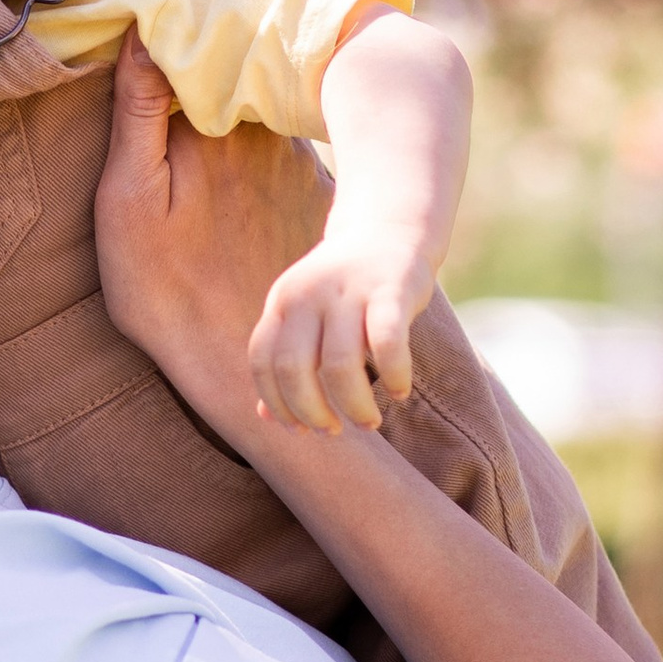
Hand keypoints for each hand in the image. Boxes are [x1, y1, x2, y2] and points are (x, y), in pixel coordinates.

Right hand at [95, 33, 333, 437]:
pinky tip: (242, 139)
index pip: (197, 49)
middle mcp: (264, 135)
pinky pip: (286, 132)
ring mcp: (295, 161)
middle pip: (238, 68)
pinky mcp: (312, 187)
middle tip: (184, 26)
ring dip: (242, 82)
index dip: (177, 24)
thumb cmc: (165, 291)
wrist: (239, 365)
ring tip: (209, 71)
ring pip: (264, 99)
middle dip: (215, 45)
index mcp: (213, 130)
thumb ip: (137, 117)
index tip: (153, 1)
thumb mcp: (129, 205)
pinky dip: (265, 121)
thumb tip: (141, 35)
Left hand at [249, 228, 436, 433]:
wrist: (388, 229)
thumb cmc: (343, 289)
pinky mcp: (391, 290)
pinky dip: (394, 376)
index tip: (299, 431)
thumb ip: (284, 362)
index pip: (263, 363)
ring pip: (341, 366)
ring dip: (355, 406)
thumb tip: (265, 419)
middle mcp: (307, 294)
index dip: (277, 405)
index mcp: (281, 302)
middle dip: (313, 413)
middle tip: (334, 432)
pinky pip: (388, 344)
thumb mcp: (304, 318)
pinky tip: (399, 392)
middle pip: (294, 370)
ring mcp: (348, 290)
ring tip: (369, 423)